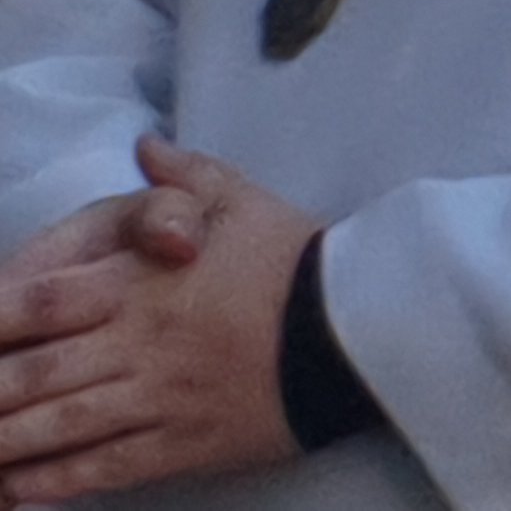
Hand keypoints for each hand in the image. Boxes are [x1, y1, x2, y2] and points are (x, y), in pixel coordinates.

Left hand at [0, 138, 313, 503]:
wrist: (362, 326)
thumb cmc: (296, 259)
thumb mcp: (244, 200)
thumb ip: (186, 176)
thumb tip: (147, 146)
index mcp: (144, 281)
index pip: (41, 302)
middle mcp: (141, 342)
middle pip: (32, 375)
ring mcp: (161, 398)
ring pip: (59, 427)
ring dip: (4, 441)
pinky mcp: (186, 443)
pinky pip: (106, 467)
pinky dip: (55, 482)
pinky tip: (18, 490)